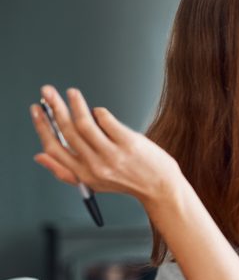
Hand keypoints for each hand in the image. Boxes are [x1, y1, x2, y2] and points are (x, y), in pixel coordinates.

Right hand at [30, 86, 181, 207]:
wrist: (160, 187)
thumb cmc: (128, 182)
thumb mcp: (92, 183)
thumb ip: (65, 171)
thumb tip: (39, 156)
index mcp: (83, 174)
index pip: (53, 147)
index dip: (42, 126)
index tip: (37, 110)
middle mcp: (95, 165)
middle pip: (67, 131)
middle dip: (53, 108)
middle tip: (47, 92)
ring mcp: (112, 154)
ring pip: (84, 123)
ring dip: (74, 104)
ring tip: (71, 93)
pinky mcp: (129, 143)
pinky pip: (106, 120)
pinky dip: (99, 112)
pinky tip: (98, 111)